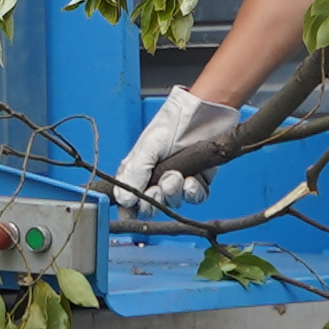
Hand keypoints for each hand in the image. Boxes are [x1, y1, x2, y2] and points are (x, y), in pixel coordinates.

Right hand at [114, 87, 235, 203]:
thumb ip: (134, 174)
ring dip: (173, 192)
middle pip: (150, 206)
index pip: (128, 197)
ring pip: (172, 203)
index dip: (128, 209)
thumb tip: (124, 200)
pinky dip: (191, 193)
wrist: (205, 115)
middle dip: (153, 201)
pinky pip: (193, 199)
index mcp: (138, 170)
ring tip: (176, 175)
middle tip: (156, 189)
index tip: (130, 214)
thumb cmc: (173, 123)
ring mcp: (177, 181)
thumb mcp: (148, 147)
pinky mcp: (198, 181)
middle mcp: (156, 178)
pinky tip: (191, 180)